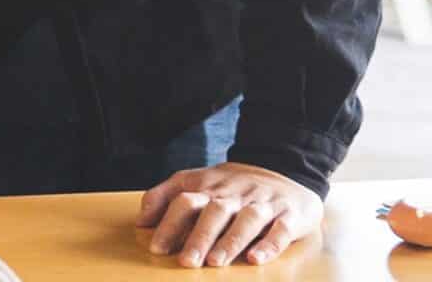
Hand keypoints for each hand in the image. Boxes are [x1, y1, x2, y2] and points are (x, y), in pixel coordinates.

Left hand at [137, 162, 321, 267]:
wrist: (287, 170)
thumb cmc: (235, 185)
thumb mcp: (199, 181)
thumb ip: (167, 196)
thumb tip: (141, 220)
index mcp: (211, 186)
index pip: (186, 201)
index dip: (169, 223)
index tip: (156, 248)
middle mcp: (236, 194)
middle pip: (216, 211)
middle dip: (199, 236)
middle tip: (186, 261)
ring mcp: (264, 204)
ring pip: (248, 219)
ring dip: (231, 241)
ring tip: (215, 262)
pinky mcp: (290, 216)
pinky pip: (281, 230)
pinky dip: (269, 245)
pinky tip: (256, 259)